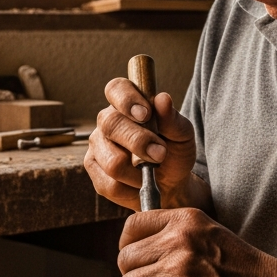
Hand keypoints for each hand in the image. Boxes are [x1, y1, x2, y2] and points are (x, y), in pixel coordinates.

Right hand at [83, 77, 199, 210]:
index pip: (116, 88)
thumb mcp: (182, 135)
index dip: (127, 99)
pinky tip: (139, 182)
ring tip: (151, 171)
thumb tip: (162, 99)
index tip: (145, 114)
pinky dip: (131, 188)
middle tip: (160, 153)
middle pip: (110, 124)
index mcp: (127, 103)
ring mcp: (98, 146)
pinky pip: (110, 184)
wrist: (170, 184)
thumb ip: (172, 119)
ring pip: (112, 160)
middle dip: (138, 142)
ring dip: (138, 172)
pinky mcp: (94, 170)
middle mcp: (107, 121)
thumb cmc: (174, 152)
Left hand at [117, 207, 276, 276]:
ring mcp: (177, 268)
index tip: (139, 261)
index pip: (133, 226)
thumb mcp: (208, 235)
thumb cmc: (241, 271)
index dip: (130, 246)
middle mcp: (178, 239)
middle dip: (135, 276)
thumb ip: (174, 237)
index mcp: (185, 219)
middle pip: (125, 258)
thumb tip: (136, 253)